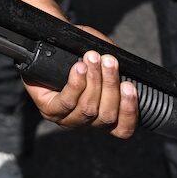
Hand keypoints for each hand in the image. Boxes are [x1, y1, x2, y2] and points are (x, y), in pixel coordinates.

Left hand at [13, 0, 137, 137]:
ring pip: (88, 108)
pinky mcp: (50, 110)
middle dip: (110, 85)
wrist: (46, 49)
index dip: (129, 111)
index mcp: (103, 115)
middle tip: (109, 61)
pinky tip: (78, 69)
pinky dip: (75, 84)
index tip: (130, 86)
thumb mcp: (100, 53)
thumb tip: (126, 64)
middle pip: (107, 115)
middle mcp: (87, 122)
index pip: (123, 128)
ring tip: (92, 58)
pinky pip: (66, 102)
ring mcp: (68, 118)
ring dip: (94, 81)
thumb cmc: (76, 54)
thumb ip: (114, 60)